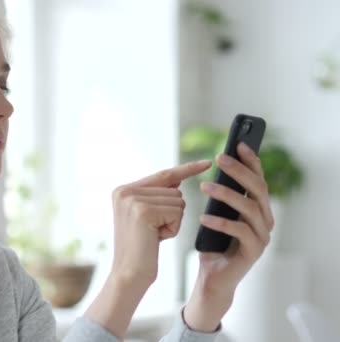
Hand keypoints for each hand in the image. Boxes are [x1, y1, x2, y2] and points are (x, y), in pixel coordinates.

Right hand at [109, 159, 211, 285]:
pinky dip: (173, 227)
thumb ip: (158, 196)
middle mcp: (125, 190)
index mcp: (123, 189)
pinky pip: (176, 211)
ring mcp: (132, 199)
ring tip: (153, 236)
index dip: (186, 169)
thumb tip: (179, 178)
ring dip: (173, 221)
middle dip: (172, 213)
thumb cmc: (142, 249)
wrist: (129, 275)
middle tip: (153, 232)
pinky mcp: (142, 210)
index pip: (162, 175)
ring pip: (177, 201)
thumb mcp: (148, 218)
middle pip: (174, 190)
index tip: (207, 162)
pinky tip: (156, 239)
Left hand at [185, 142, 274, 331]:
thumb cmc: (213, 242)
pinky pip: (240, 232)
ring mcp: (261, 236)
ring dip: (226, 195)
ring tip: (204, 187)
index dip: (251, 160)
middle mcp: (265, 219)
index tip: (238, 143)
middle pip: (257, 189)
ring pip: (249, 208)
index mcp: (257, 208)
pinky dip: (221, 223)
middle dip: (239, 171)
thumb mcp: (215, 213)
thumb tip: (212, 165)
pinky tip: (204, 217)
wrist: (213, 277)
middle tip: (219, 159)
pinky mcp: (253, 251)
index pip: (258, 179)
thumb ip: (219, 195)